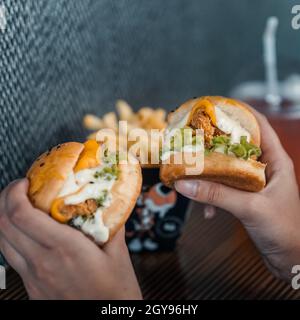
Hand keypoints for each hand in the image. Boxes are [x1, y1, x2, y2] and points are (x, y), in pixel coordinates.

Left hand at [0, 179, 141, 298]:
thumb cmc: (115, 292)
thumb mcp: (118, 253)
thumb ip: (112, 223)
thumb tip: (109, 202)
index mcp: (64, 249)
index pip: (22, 215)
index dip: (14, 193)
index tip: (25, 181)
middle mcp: (42, 263)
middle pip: (3, 224)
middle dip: (4, 199)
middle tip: (19, 189)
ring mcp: (33, 277)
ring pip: (1, 241)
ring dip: (4, 218)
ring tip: (19, 206)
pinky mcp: (31, 288)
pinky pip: (10, 257)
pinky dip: (10, 237)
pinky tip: (26, 232)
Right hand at [175, 111, 299, 280]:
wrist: (292, 261)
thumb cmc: (285, 231)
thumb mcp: (251, 208)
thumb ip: (218, 195)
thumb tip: (186, 183)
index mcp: (275, 161)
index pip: (259, 126)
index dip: (240, 112)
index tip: (217, 106)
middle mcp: (263, 168)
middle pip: (236, 146)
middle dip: (215, 144)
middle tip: (194, 140)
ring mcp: (252, 184)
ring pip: (226, 169)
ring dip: (209, 173)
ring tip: (192, 175)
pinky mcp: (244, 198)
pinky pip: (223, 189)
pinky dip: (212, 196)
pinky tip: (206, 210)